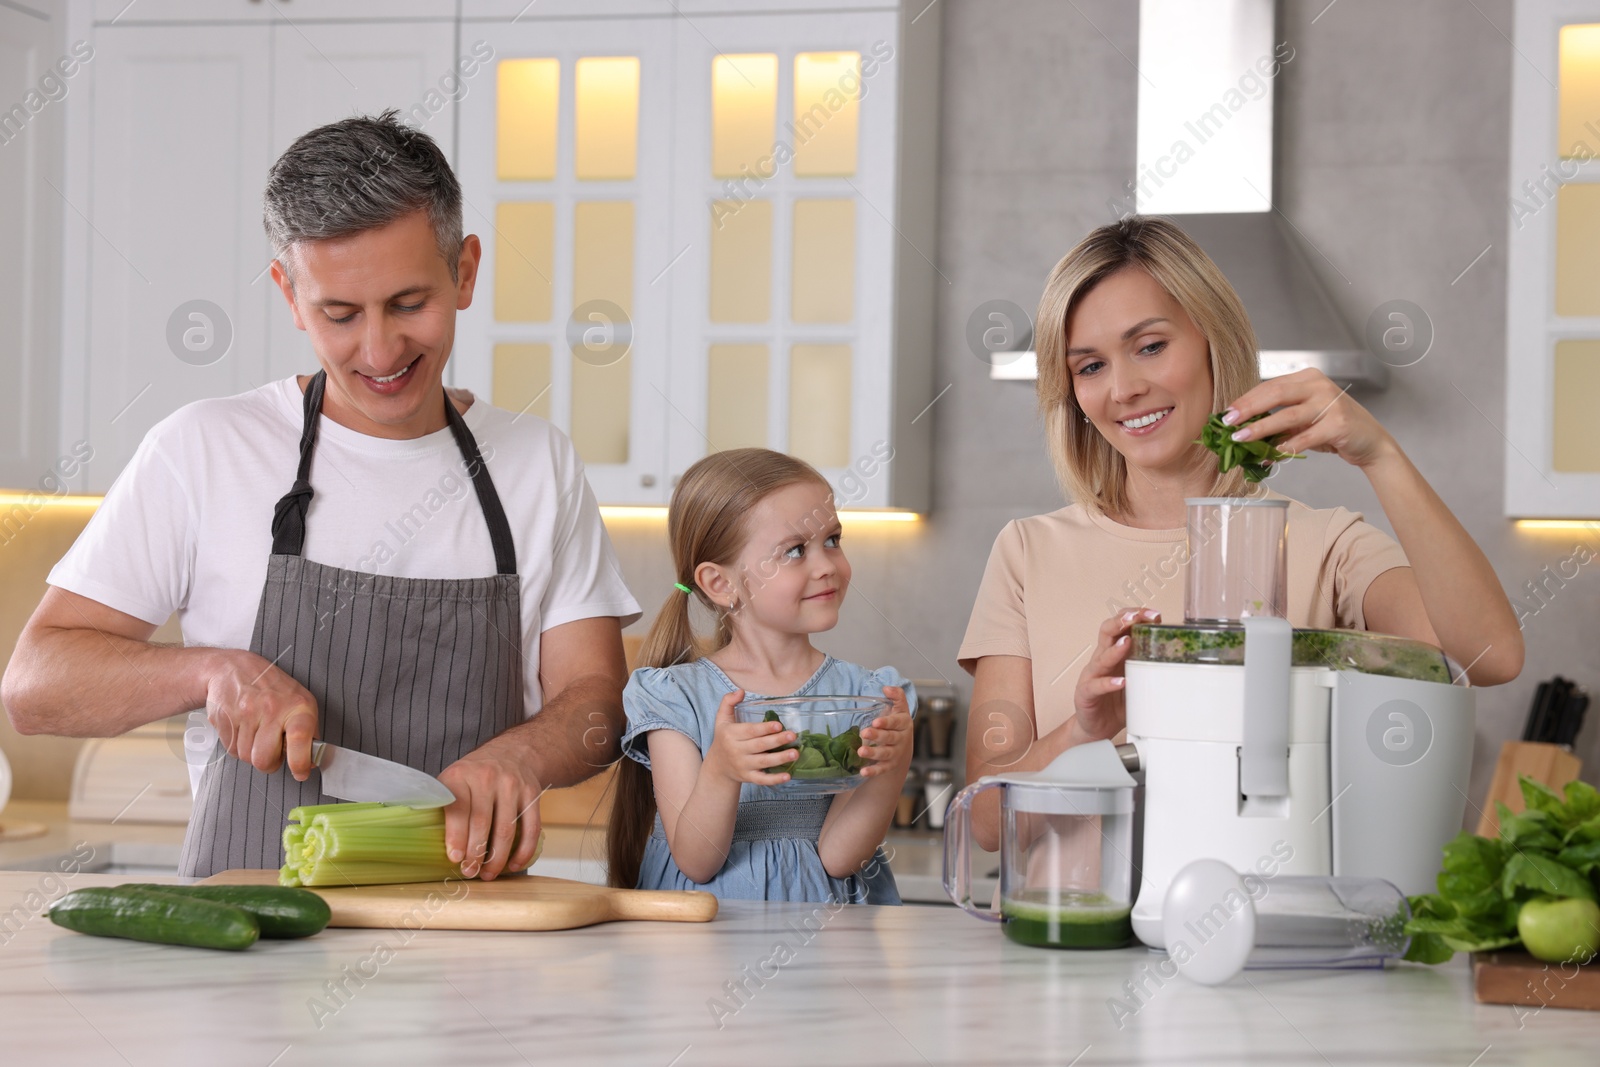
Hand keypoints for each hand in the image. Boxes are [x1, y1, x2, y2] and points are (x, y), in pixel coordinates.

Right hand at [203, 650, 317, 779]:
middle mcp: (271, 709)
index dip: (299, 761)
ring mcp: (245, 714)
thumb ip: (308, 731)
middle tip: (272, 749)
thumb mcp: (300, 701)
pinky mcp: (224, 719)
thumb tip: (310, 761)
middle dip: (269, 762)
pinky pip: (231, 750)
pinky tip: (243, 729)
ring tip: (257, 733)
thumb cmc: (272, 687)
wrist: (232, 668)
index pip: (299, 738)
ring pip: (246, 757)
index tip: (300, 772)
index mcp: (296, 706)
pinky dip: (238, 745)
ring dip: (252, 753)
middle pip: (264, 760)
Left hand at [439, 736, 545, 879]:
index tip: (455, 858)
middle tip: (470, 871)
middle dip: (475, 853)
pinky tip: (514, 865)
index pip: (457, 809)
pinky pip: (531, 828)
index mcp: (461, 775)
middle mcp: (487, 777)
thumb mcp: (453, 779)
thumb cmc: (475, 775)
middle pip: (481, 822)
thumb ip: (442, 804)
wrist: (513, 753)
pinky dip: (524, 850)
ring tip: (488, 874)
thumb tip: (426, 843)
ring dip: (497, 857)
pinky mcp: (532, 795)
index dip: (456, 836)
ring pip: (506, 829)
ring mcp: (512, 786)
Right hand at [702, 689, 798, 786]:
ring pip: (763, 763)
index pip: (750, 731)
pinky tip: (788, 776)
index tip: (778, 725)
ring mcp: (743, 765)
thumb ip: (728, 702)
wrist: (717, 766)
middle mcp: (736, 751)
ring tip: (795, 753)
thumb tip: (741, 691)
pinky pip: (762, 780)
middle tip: (793, 736)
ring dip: (780, 759)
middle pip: (759, 746)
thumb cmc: (724, 738)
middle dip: (776, 741)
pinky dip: (775, 779)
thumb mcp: (721, 719)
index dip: (764, 728)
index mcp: (731, 734)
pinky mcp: (748, 778)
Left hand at [858, 686, 912, 776]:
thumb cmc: (896, 724)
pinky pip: (881, 769)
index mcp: (903, 723)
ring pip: (885, 753)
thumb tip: (887, 688)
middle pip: (890, 737)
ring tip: (861, 751)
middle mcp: (901, 739)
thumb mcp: (899, 709)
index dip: (887, 722)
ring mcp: (895, 753)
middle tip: (864, 733)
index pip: (896, 722)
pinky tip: (863, 771)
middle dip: (877, 736)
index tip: (876, 721)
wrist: (902, 748)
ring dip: (873, 753)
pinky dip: (873, 771)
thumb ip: (896, 696)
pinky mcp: (889, 765)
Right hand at [1071, 609, 1158, 743]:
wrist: (1096, 727)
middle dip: (1121, 621)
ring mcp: (1092, 676)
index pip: (1120, 626)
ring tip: (1127, 643)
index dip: (1134, 616)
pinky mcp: (1086, 693)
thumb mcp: (1137, 680)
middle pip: (1106, 632)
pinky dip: (1109, 683)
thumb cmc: (1117, 702)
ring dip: (1115, 649)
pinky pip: (1096, 686)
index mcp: (1114, 653)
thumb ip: (1150, 666)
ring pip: (1101, 657)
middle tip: (1135, 617)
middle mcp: (1101, 660)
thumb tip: (1180, 657)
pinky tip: (1121, 682)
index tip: (1153, 614)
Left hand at [1223, 368, 1398, 470]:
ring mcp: (1330, 403)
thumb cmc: (1333, 428)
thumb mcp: (1304, 419)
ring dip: (1260, 429)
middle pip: (1275, 394)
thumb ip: (1279, 420)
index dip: (1246, 399)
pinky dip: (1285, 449)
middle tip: (1228, 422)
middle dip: (1248, 409)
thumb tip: (1242, 430)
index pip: (1270, 385)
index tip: (1226, 412)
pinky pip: (1304, 438)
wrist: (1371, 442)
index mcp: (1308, 378)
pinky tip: (1269, 456)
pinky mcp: (1338, 424)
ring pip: (1287, 416)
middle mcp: (1319, 386)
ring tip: (1240, 439)